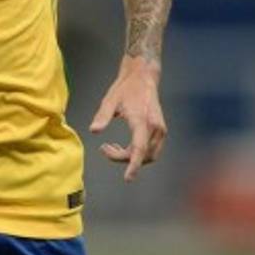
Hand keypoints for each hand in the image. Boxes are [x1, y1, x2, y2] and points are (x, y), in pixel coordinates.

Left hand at [89, 55, 167, 181]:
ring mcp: (160, 129)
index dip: (133, 165)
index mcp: (142, 121)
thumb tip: (94, 130)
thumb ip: (102, 116)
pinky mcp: (160, 129)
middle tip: (104, 149)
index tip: (128, 178)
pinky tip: (123, 146)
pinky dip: (138, 152)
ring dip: (131, 157)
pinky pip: (151, 149)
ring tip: (110, 147)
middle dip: (125, 159)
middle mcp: (155, 127)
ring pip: (149, 155)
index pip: (139, 149)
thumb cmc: (126, 88)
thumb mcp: (110, 100)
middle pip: (144, 156)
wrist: (143, 76)